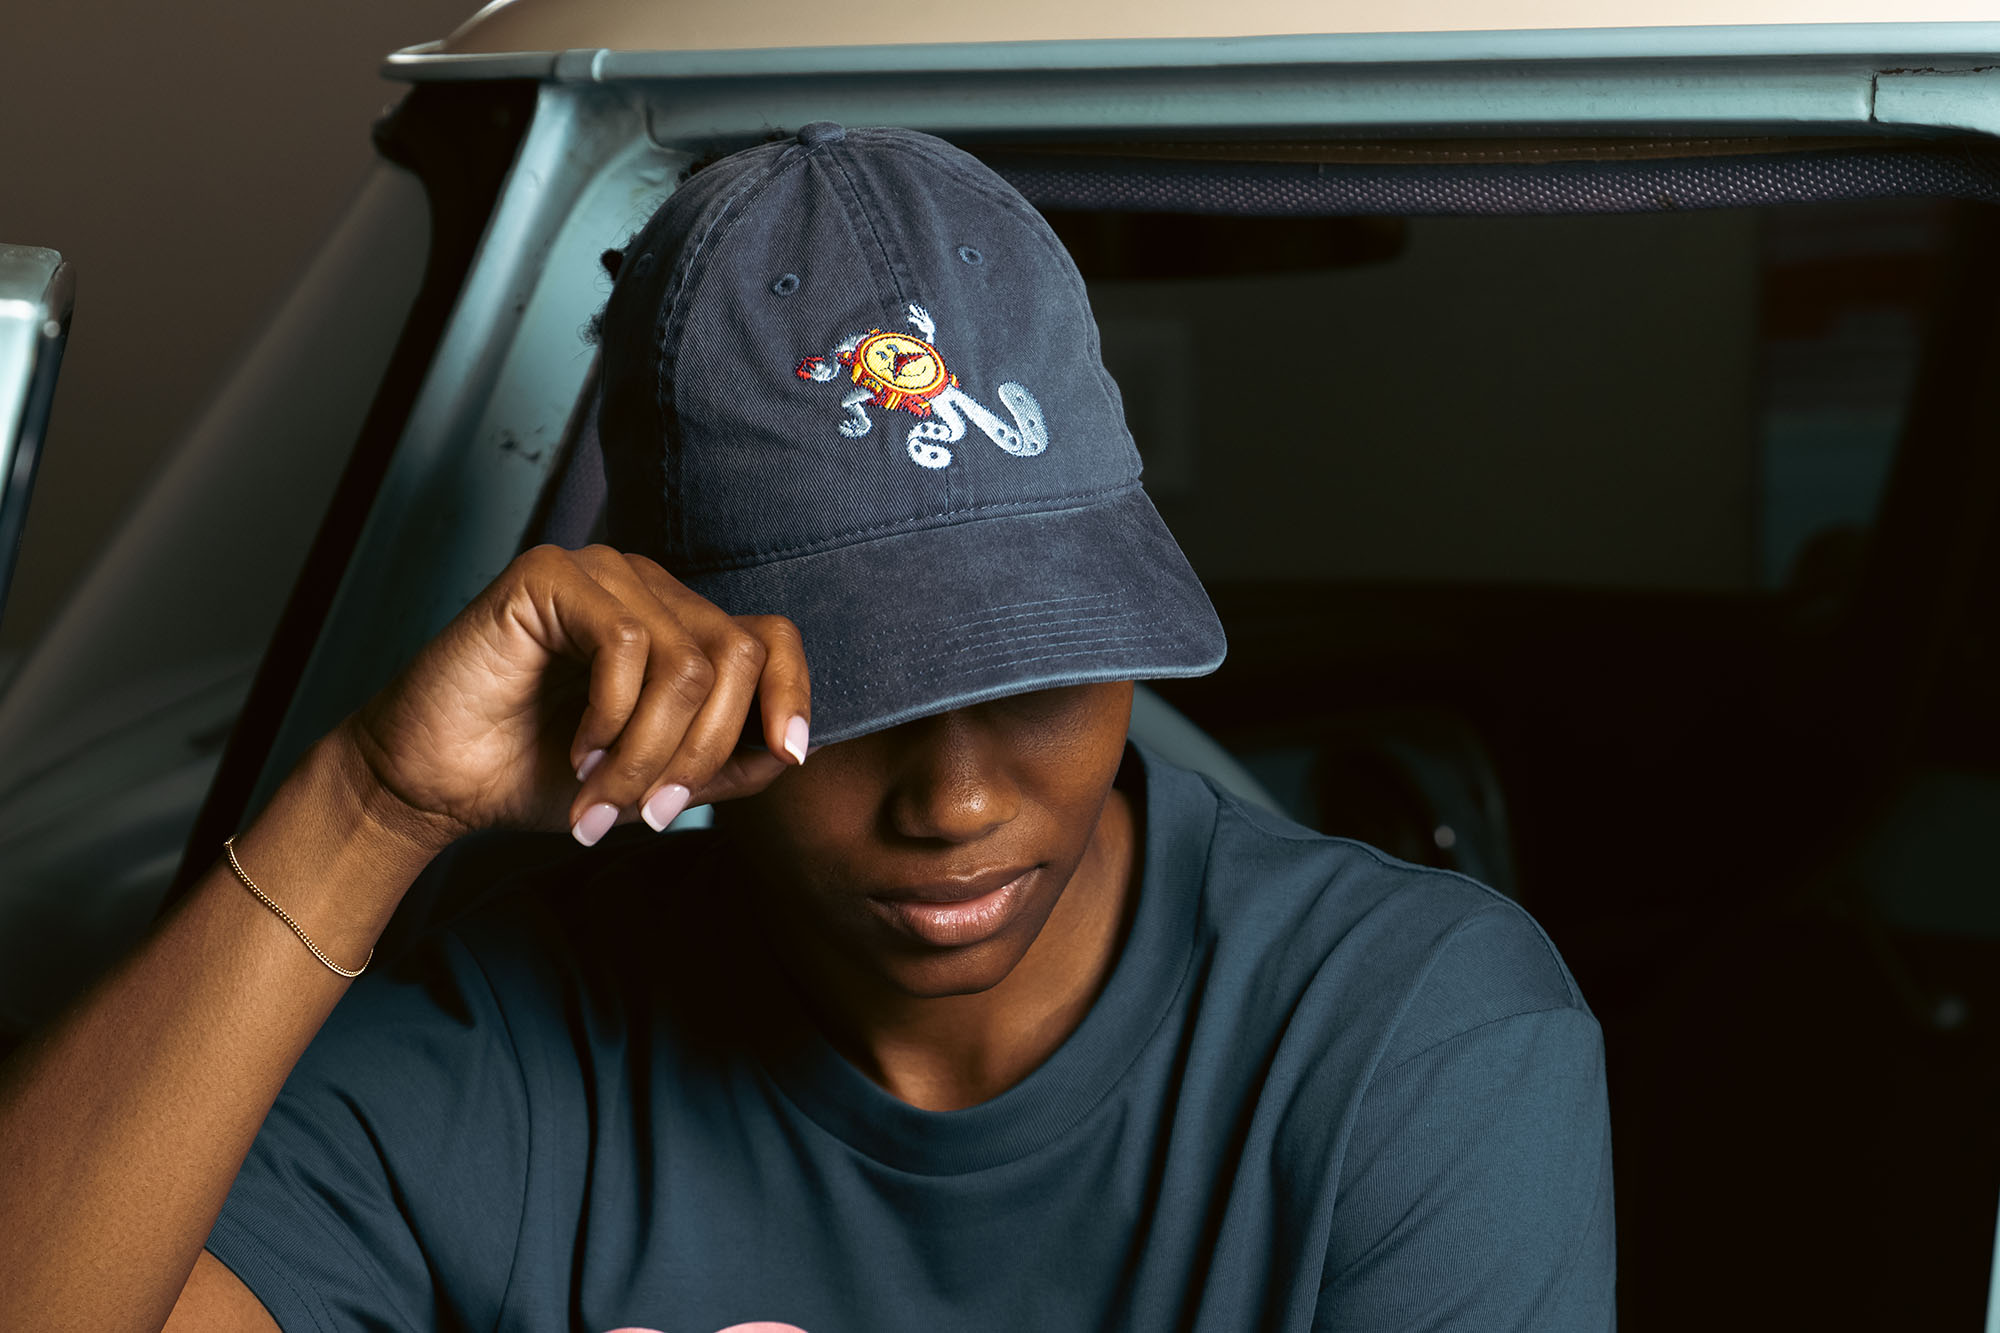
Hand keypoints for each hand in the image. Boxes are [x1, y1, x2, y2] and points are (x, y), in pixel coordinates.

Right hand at [341, 545, 807, 846]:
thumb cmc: (536, 774)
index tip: (791, 756)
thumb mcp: (654, 781)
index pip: (771, 636)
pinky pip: (628, 644)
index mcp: (678, 625)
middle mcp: (647, 588)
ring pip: (687, 663)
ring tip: (601, 796)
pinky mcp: (551, 574)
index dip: (793, 693)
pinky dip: (611, 717)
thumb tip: (791, 751)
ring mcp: (601, 573)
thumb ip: (722, 765)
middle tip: (654, 813)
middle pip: (736, 657)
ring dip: (650, 752)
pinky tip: (577, 750)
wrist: (434, 783)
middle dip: (704, 752)